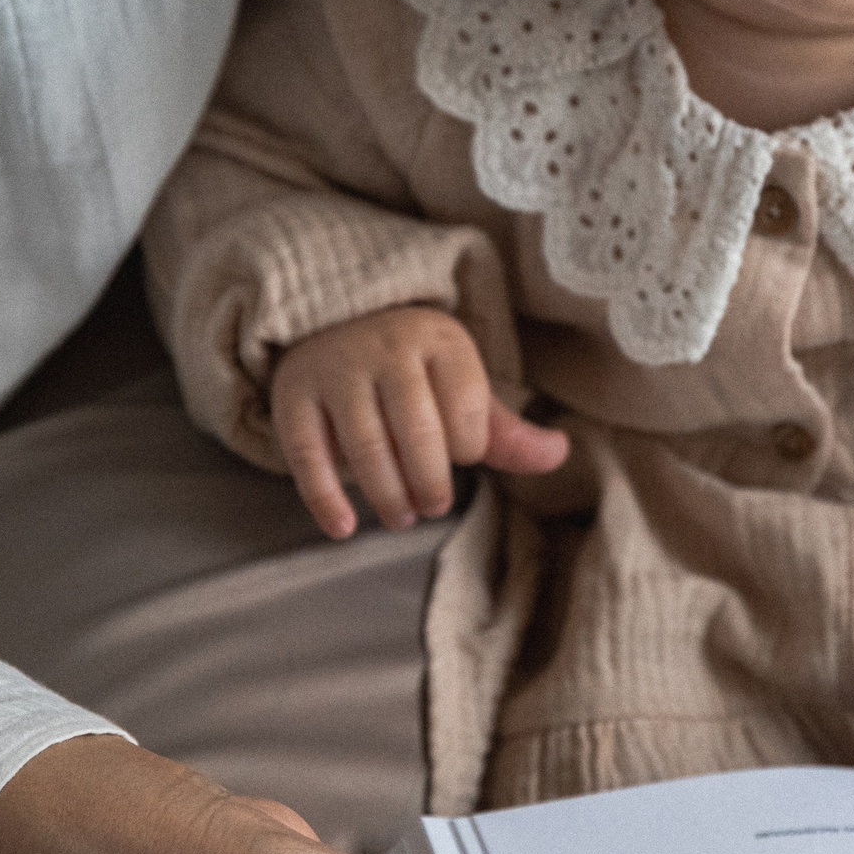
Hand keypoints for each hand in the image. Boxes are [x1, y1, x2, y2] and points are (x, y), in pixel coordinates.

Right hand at [272, 306, 569, 538]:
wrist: (334, 326)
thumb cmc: (413, 374)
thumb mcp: (462, 390)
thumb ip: (506, 432)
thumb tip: (560, 453)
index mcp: (439, 340)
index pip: (466, 409)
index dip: (468, 448)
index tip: (460, 456)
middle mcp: (386, 348)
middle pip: (417, 433)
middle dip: (430, 483)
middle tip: (433, 505)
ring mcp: (336, 370)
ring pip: (366, 449)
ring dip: (387, 496)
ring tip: (401, 515)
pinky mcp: (293, 395)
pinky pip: (306, 454)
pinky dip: (325, 498)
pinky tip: (343, 527)